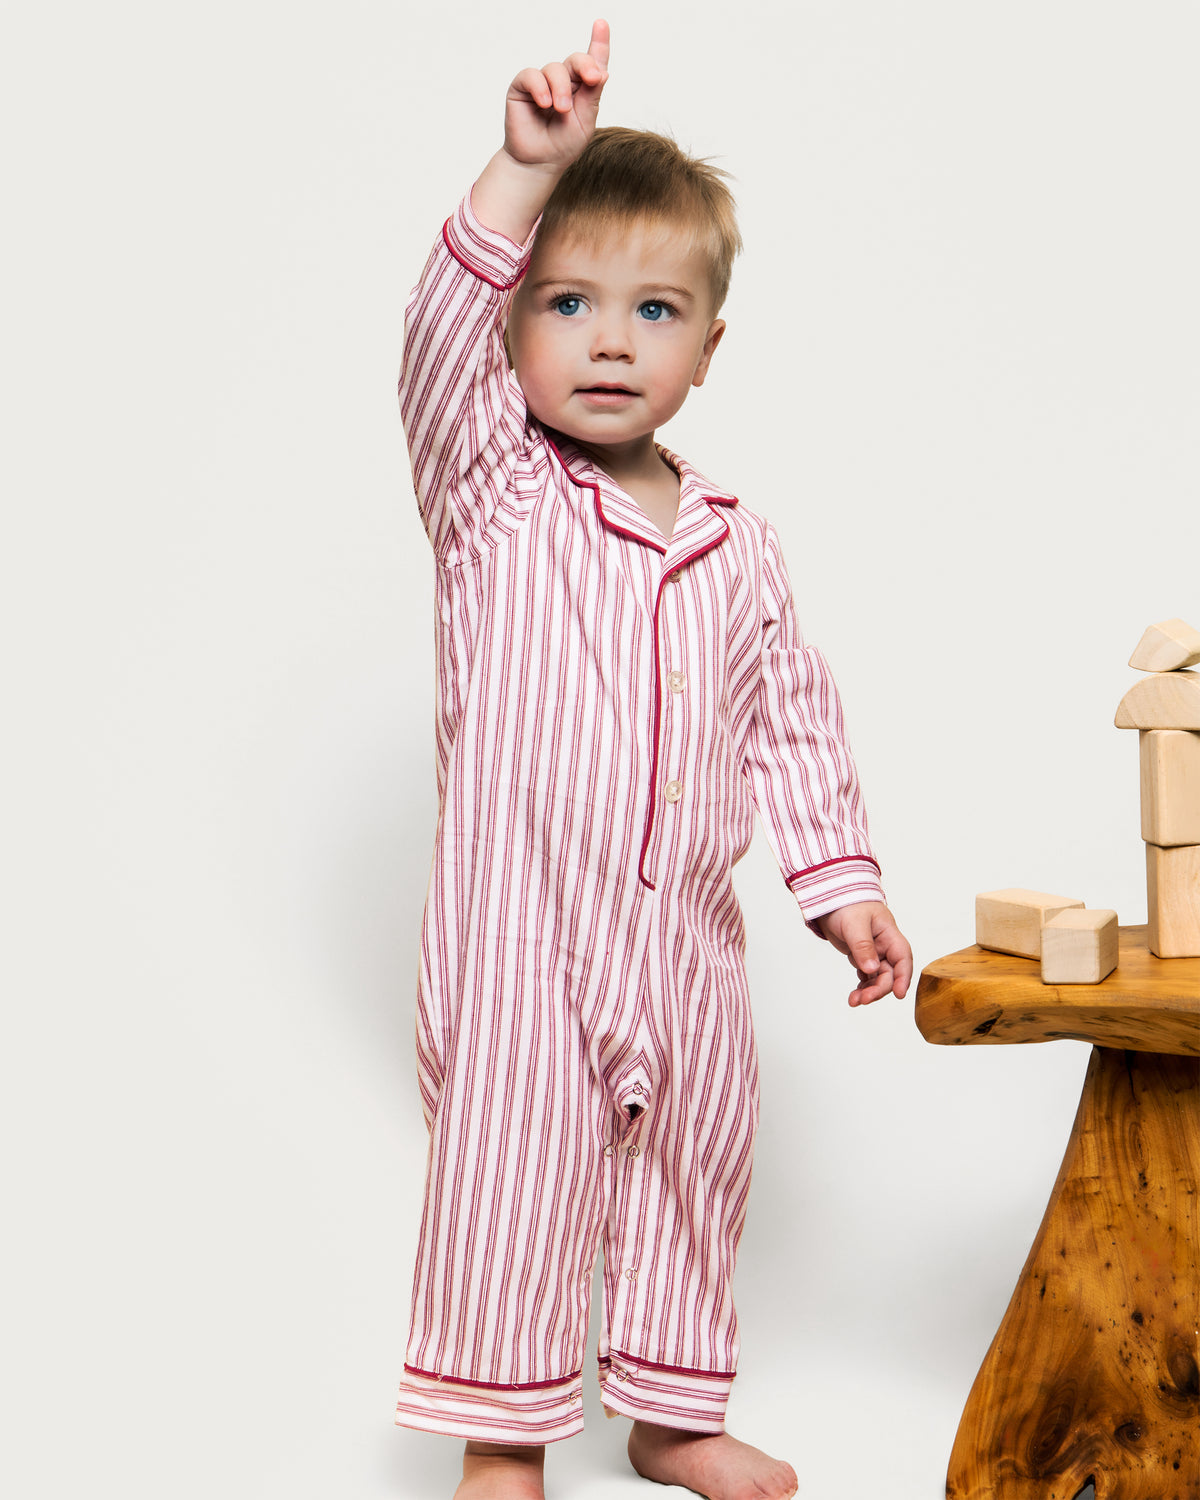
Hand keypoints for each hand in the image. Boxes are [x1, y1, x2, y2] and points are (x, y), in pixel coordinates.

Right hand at [504, 19, 609, 170]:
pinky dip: (540, 87)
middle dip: (586, 66)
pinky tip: (545, 104)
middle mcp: (563, 81)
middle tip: (593, 80)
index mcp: (582, 88)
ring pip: (555, 68)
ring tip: (561, 110)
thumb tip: (603, 70)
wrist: (539, 163)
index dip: (598, 43)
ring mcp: (542, 83)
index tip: (601, 24)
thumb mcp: (585, 122)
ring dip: (561, 88)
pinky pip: (532, 75)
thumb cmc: (562, 144)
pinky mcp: (522, 87)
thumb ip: (593, 96)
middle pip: (576, 60)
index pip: (592, 62)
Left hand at [817, 902, 912, 1007]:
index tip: (899, 994)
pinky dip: (862, 986)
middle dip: (879, 989)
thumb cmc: (847, 904)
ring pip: (878, 978)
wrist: (831, 899)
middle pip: (890, 973)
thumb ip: (863, 946)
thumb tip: (872, 969)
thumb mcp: (854, 924)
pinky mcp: (862, 957)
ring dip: (869, 991)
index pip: (902, 958)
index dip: (903, 977)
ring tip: (854, 1001)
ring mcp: (874, 952)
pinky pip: (866, 976)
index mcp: (889, 934)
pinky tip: (854, 996)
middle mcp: (885, 946)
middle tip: (864, 999)